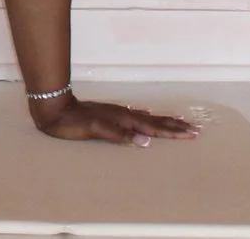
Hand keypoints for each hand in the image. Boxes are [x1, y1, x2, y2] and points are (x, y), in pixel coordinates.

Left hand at [30, 92, 198, 146]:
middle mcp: (123, 114)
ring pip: (147, 117)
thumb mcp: (95, 130)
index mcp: (123, 120)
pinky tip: (147, 116)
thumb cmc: (72, 123)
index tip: (191, 134)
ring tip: (179, 121)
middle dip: (175, 126)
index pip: (154, 127)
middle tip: (195, 129)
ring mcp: (117, 113)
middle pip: (155, 121)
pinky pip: (136, 115)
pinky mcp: (110, 114)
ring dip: (164, 121)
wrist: (54, 108)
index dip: (172, 132)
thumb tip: (146, 141)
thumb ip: (120, 135)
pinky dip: (147, 117)